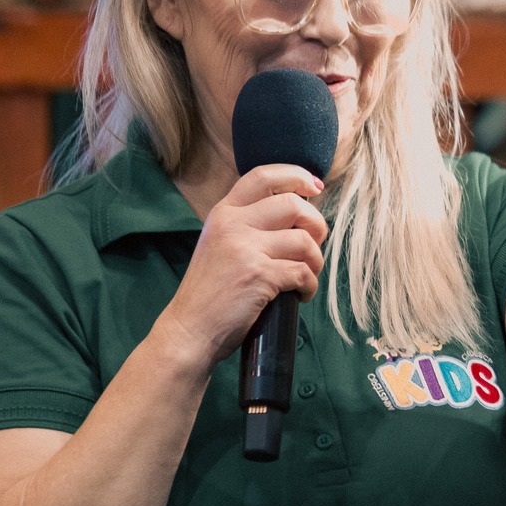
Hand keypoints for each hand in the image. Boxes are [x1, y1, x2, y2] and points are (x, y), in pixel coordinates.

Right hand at [155, 165, 328, 366]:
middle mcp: (233, 224)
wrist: (189, 330)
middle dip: (316, 226)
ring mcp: (245, 248)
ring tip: (306, 277)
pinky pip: (303, 272)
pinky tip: (300, 295)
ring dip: (316, 261)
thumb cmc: (211, 293)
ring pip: (305, 240)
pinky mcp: (259, 275)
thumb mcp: (220, 244)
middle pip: (294, 205)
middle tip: (313, 248)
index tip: (315, 187)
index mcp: (224, 213)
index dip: (296, 176)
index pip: (263, 175)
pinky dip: (310, 286)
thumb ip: (248, 225)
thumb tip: (297, 212)